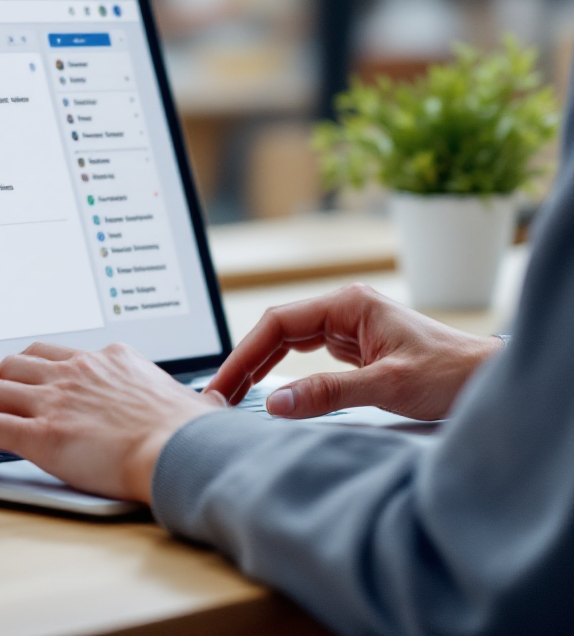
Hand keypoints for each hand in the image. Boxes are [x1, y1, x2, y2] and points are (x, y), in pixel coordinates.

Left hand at [0, 342, 223, 502]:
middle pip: (15, 362)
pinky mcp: (43, 432)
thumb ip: (194, 399)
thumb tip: (211, 404)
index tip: (21, 387)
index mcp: (110, 359)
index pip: (56, 354)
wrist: (187, 452)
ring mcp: (57, 398)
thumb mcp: (198, 403)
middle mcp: (78, 370)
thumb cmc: (196, 435)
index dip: (31, 371)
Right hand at [205, 283, 501, 420]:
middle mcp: (344, 310)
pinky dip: (284, 372)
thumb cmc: (450, 374)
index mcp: (347, 305)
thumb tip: (276, 403)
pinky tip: (271, 390)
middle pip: (277, 331)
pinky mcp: (355, 348)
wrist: (488, 380)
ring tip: (234, 394)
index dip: (244, 355)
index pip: (278, 324)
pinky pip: (307, 356)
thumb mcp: (386, 386)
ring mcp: (349, 327)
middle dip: (246, 362)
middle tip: (219, 395)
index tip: (223, 383)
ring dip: (261, 367)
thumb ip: (328, 394)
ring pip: (289, 342)